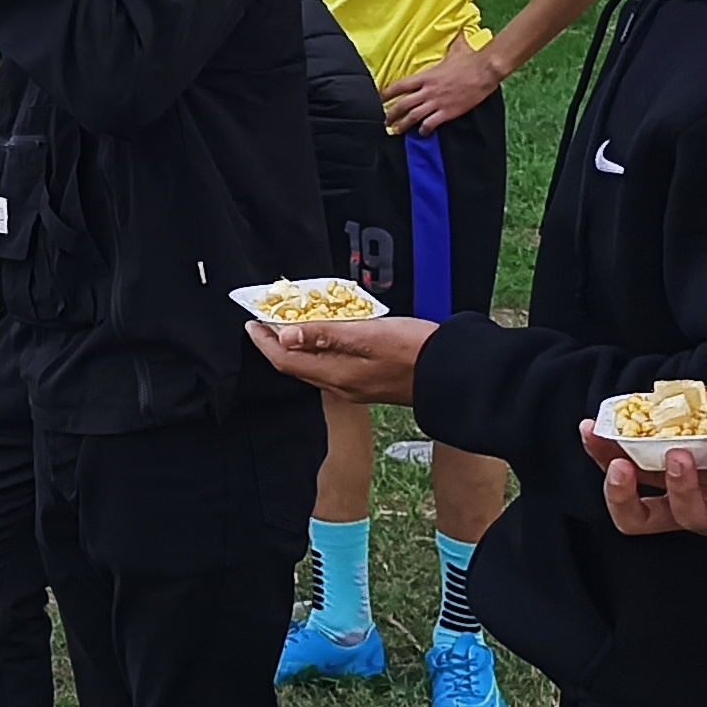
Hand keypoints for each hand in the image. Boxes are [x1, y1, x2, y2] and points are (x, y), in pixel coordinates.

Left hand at [246, 315, 433, 403]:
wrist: (454, 373)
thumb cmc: (414, 351)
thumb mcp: (366, 334)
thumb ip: (324, 335)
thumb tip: (285, 336)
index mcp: (336, 375)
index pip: (285, 360)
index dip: (265, 342)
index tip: (252, 322)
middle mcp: (342, 386)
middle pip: (296, 366)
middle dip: (277, 343)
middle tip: (268, 319)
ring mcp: (356, 387)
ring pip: (314, 367)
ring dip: (298, 346)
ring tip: (293, 323)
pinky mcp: (370, 382)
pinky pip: (333, 366)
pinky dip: (320, 350)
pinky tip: (327, 336)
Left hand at [384, 33, 505, 134]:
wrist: (485, 71)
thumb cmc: (470, 59)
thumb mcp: (456, 49)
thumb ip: (451, 44)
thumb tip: (457, 32)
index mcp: (425, 76)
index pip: (399, 86)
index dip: (385, 94)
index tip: (377, 99)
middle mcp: (427, 90)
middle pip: (402, 104)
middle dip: (390, 114)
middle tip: (384, 121)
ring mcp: (437, 102)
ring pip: (413, 116)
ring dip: (403, 125)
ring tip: (396, 131)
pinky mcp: (448, 112)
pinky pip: (431, 123)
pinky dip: (424, 130)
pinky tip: (422, 133)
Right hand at [578, 403, 706, 542]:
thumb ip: (696, 410)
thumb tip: (661, 390)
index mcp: (682, 481)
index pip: (630, 479)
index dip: (604, 458)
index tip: (592, 430)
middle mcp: (700, 504)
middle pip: (641, 518)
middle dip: (621, 495)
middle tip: (619, 468)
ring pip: (688, 517)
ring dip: (677, 487)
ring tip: (679, 455)